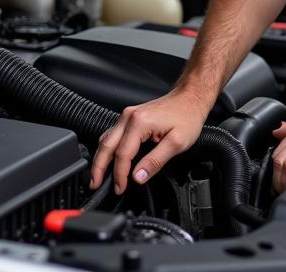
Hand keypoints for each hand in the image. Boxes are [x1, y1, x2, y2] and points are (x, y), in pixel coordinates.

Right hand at [89, 90, 209, 194]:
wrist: (190, 98)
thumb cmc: (186, 116)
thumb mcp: (176, 143)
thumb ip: (155, 162)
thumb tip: (138, 177)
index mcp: (139, 122)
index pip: (122, 155)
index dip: (119, 175)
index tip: (120, 188)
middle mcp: (129, 116)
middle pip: (106, 145)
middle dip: (98, 168)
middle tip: (95, 185)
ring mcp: (128, 115)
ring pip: (106, 139)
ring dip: (100, 159)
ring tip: (98, 176)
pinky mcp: (130, 117)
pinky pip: (112, 134)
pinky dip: (107, 149)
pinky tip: (108, 159)